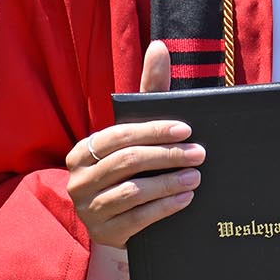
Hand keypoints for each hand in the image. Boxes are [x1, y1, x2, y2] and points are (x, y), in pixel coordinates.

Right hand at [65, 40, 204, 247]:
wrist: (120, 222)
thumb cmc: (133, 165)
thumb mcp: (138, 130)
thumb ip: (149, 91)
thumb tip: (159, 46)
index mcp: (84, 151)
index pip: (120, 135)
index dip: (154, 131)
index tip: (186, 129)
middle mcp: (79, 179)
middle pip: (128, 162)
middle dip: (168, 156)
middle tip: (200, 153)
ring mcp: (89, 209)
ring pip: (132, 192)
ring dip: (169, 183)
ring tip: (196, 177)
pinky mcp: (104, 233)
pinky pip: (137, 219)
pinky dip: (164, 207)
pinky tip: (185, 199)